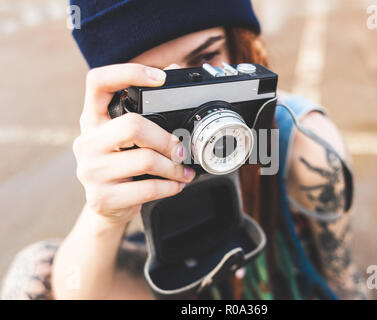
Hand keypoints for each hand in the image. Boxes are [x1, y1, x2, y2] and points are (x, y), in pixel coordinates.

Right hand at [73, 63, 195, 224]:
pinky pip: (148, 188)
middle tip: (180, 150)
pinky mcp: (102, 197)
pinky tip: (176, 185)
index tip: (160, 78)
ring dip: (174, 168)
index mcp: (92, 120)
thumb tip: (173, 71)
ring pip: (146, 159)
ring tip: (183, 172)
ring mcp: (90, 171)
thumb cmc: (124, 167)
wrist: (108, 208)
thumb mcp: (127, 139)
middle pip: (133, 125)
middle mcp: (86, 142)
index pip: (98, 82)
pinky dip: (171, 186)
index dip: (128, 72)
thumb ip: (145, 113)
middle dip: (166, 139)